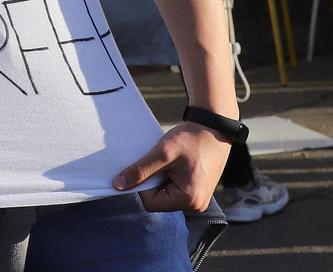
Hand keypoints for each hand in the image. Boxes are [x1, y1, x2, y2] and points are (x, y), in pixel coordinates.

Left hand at [113, 122, 232, 212]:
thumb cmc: (192, 138)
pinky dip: (169, 177)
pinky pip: (174, 190)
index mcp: (189, 200)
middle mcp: (196, 205)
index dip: (143, 185)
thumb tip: (118, 185)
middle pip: (158, 201)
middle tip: (161, 162)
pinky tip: (176, 163)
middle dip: (154, 181)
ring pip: (165, 195)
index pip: (151, 203)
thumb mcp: (163, 153)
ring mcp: (198, 199)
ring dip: (161, 178)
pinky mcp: (198, 191)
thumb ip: (140, 171)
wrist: (214, 127)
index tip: (151, 165)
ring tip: (171, 161)